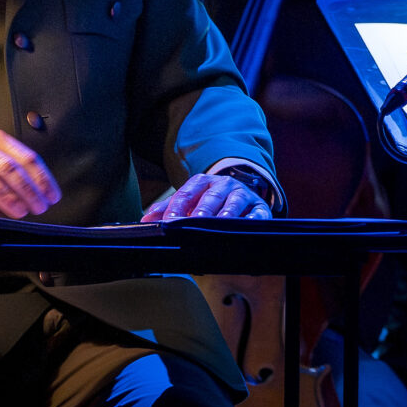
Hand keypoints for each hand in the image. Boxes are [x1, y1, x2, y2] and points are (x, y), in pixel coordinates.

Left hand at [142, 171, 273, 222]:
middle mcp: (224, 184)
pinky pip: (258, 212)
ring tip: (220, 222)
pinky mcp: (260, 206)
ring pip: (234, 202)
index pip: (187, 193)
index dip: (177, 207)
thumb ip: (167, 209)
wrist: (240, 197)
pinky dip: (253, 218)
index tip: (169, 221)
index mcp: (203, 182)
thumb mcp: (189, 201)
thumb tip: (146, 220)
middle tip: (194, 222)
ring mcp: (243, 194)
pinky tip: (247, 225)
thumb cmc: (209, 203)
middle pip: (211, 197)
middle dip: (202, 210)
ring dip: (227, 212)